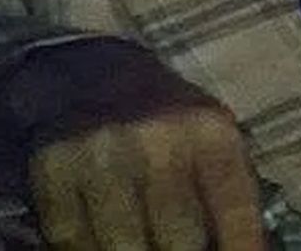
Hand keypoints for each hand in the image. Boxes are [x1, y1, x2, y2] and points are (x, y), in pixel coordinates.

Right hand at [29, 104, 265, 249]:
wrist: (94, 68)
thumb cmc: (165, 116)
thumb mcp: (210, 138)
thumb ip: (226, 193)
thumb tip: (245, 250)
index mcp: (208, 130)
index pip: (235, 215)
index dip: (241, 249)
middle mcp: (158, 139)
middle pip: (180, 244)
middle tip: (178, 242)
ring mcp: (103, 154)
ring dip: (133, 250)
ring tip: (141, 233)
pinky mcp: (56, 166)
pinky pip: (71, 241)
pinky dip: (85, 245)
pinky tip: (100, 228)